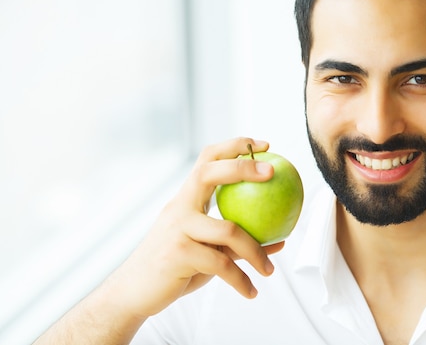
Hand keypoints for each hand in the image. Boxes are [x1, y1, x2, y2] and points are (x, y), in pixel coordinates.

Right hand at [103, 137, 284, 318]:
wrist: (133, 294)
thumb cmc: (174, 268)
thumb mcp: (208, 251)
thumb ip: (237, 243)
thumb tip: (279, 240)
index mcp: (186, 199)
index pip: (208, 159)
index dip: (235, 146)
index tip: (264, 144)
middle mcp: (179, 208)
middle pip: (209, 173)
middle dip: (242, 167)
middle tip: (273, 173)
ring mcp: (177, 228)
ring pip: (229, 231)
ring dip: (257, 252)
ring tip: (270, 270)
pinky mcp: (177, 253)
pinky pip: (222, 265)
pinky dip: (241, 281)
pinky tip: (251, 291)